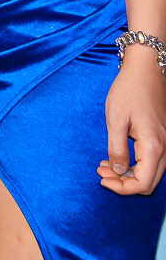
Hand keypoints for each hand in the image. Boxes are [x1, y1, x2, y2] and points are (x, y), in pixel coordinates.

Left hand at [101, 51, 165, 195]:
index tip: (101, 179)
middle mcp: (165, 149)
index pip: (142, 183)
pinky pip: (151, 162)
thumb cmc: (129, 92)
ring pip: (151, 174)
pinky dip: (135, 166)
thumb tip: (118, 172)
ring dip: (128, 175)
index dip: (121, 188)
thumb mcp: (115, 121)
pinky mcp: (162, 139)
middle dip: (123, 183)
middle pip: (148, 183)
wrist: (146, 72)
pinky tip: (115, 157)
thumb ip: (116, 149)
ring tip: (104, 165)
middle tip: (100, 172)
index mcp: (153, 147)